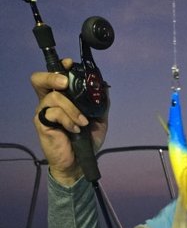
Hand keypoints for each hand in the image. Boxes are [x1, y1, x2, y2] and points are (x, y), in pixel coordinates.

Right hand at [31, 59, 108, 184]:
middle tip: (65, 83)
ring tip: (83, 122)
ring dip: (72, 108)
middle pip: (40, 79)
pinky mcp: (42, 124)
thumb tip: (104, 86)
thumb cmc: (86, 140)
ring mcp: (44, 112)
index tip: (70, 64)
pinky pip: (53, 113)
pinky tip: (76, 129)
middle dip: (53, 76)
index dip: (60, 66)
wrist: (80, 162)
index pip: (54, 76)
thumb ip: (100, 103)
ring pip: (54, 97)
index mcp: (61, 98)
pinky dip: (68, 119)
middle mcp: (49, 102)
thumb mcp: (99, 120)